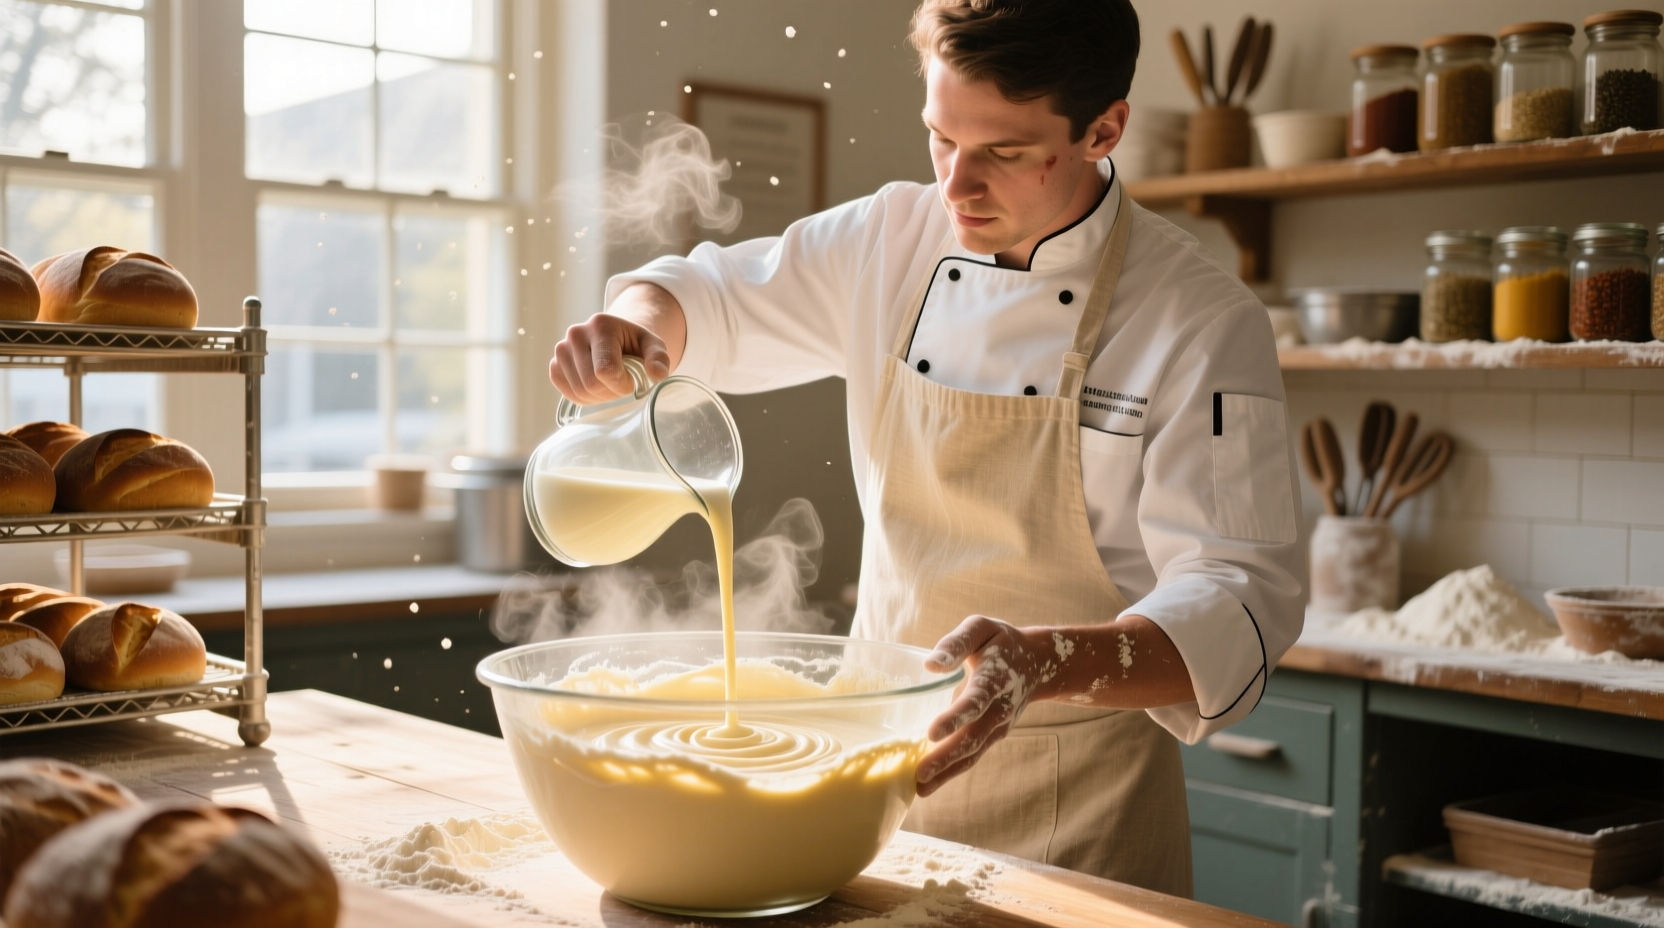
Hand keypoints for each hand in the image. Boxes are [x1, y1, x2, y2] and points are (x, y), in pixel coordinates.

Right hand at [549, 312, 670, 404]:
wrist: (615, 340)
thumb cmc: (635, 345)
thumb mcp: (653, 346)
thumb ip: (660, 358)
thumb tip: (657, 374)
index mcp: (600, 325)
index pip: (605, 370)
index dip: (621, 384)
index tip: (632, 380)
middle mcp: (576, 334)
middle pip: (591, 384)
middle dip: (612, 392)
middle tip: (622, 383)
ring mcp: (562, 349)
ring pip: (579, 392)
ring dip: (600, 397)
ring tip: (610, 384)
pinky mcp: (555, 365)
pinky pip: (568, 393)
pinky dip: (585, 398)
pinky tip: (596, 388)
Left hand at [915, 616, 1060, 796]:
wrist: (1038, 662)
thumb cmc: (1000, 642)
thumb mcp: (981, 628)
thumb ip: (956, 643)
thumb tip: (930, 665)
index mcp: (995, 678)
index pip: (975, 701)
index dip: (955, 718)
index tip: (932, 733)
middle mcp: (1000, 707)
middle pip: (974, 736)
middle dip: (947, 757)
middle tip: (920, 773)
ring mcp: (999, 725)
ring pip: (974, 752)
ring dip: (948, 771)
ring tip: (920, 787)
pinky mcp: (994, 735)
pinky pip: (973, 755)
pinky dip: (953, 771)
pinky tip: (930, 782)